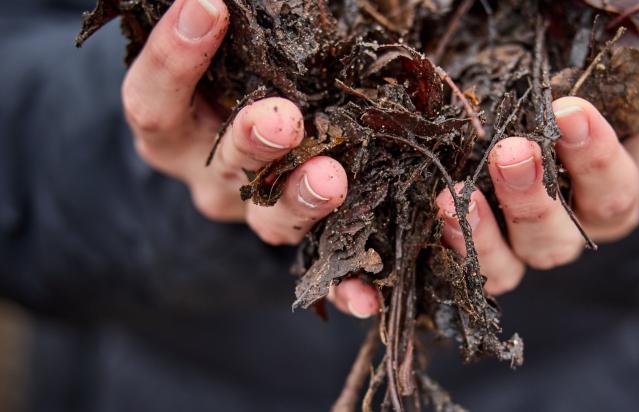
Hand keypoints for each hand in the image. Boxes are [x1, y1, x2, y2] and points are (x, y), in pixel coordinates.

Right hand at [122, 0, 377, 316]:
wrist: (229, 140)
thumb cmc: (231, 83)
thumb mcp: (225, 63)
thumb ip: (234, 38)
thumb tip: (234, 1)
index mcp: (177, 129)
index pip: (154, 101)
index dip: (173, 58)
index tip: (206, 6)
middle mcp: (209, 176)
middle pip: (222, 167)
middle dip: (253, 144)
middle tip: (281, 119)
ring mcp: (254, 214)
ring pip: (272, 220)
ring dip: (303, 202)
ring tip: (333, 179)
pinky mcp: (300, 241)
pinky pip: (319, 273)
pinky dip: (344, 287)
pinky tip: (367, 297)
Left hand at [432, 36, 638, 294]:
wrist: (562, 108)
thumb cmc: (620, 92)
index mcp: (613, 196)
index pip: (612, 192)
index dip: (595, 158)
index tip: (570, 112)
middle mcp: (569, 228)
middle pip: (557, 236)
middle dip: (534, 197)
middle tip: (512, 150)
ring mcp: (521, 240)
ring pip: (509, 261)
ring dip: (484, 233)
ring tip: (455, 195)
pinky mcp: (480, 243)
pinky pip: (471, 264)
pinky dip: (454, 246)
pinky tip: (438, 208)